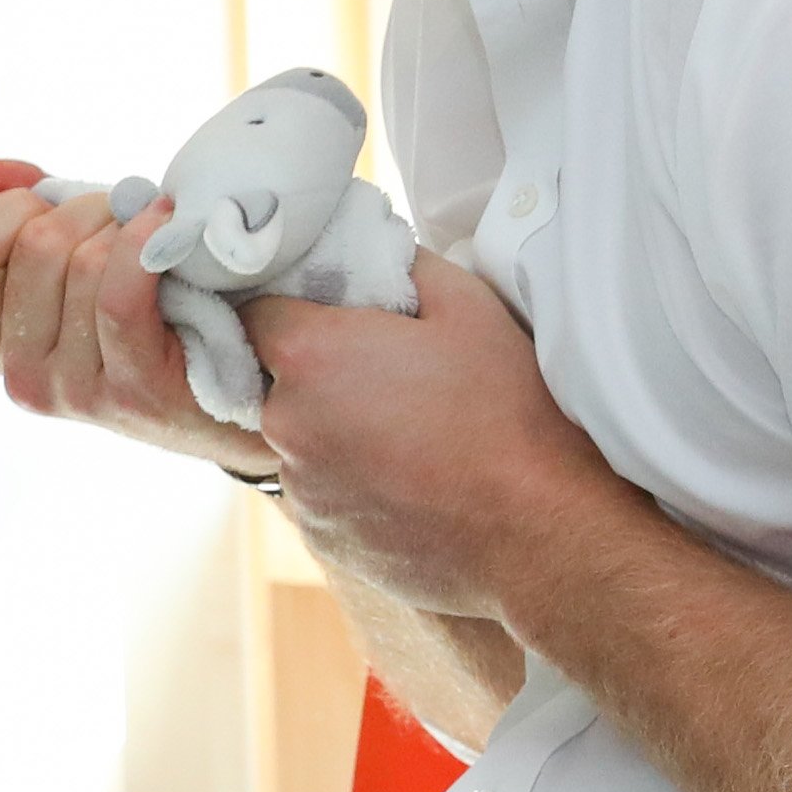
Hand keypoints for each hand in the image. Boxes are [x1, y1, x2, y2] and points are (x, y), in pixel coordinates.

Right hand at [0, 158, 259, 472]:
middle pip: (33, 245)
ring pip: (82, 263)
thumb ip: (19, 211)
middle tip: (123, 218)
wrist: (237, 374)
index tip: (55, 209)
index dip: (10, 209)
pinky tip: (171, 229)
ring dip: (127, 227)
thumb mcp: (75, 252)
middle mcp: (19, 373)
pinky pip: (120, 295)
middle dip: (87, 210)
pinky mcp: (132, 392)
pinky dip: (148, 245)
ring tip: (155, 238)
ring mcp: (72, 390)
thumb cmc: (148, 302)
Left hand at [251, 251, 622, 620]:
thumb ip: (406, 266)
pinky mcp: (319, 537)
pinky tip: (409, 481)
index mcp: (309, 357)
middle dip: (318, 373)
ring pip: (299, 442)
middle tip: (386, 376)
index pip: (256, 312)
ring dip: (335, 432)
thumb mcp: (468, 306)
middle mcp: (285, 425)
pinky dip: (351, 484)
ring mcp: (299, 490)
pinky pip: (321, 494)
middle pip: (276, 380)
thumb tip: (379, 254)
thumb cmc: (506, 415)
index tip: (330, 314)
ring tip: (407, 436)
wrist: (535, 532)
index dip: (293, 307)